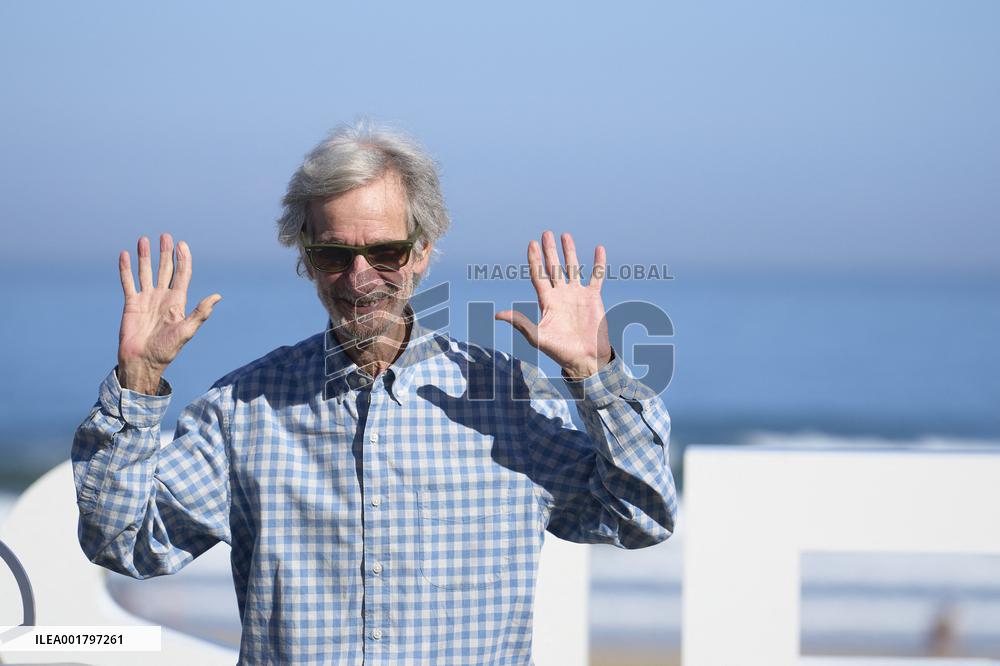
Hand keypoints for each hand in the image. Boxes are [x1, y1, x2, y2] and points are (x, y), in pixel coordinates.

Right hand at [116, 234, 221, 393]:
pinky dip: (126, 269)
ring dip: (145, 256)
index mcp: (178, 302)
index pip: (182, 275)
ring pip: (146, 272)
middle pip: (165, 269)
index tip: (182, 244)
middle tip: (166, 236)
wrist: (143, 361)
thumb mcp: (186, 331)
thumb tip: (217, 296)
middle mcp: (162, 297)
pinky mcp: (131, 303)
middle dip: (166, 253)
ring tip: (144, 239)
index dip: (183, 260)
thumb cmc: (167, 350)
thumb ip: (200, 312)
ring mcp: (146, 299)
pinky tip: (125, 255)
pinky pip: (128, 282)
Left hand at [495, 231, 611, 379]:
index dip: (535, 260)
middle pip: (553, 267)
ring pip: (572, 268)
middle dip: (549, 251)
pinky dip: (598, 263)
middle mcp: (561, 295)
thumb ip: (520, 323)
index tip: (531, 244)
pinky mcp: (593, 298)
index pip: (538, 275)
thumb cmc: (560, 351)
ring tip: (565, 235)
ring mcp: (577, 295)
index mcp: (547, 301)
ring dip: (569, 252)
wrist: (585, 359)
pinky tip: (599, 249)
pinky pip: (596, 277)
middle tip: (546, 233)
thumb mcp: (537, 337)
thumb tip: (498, 315)